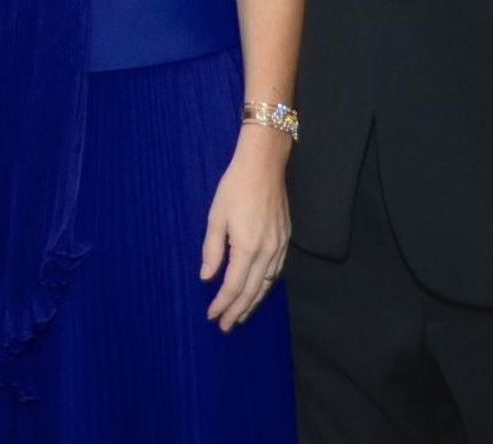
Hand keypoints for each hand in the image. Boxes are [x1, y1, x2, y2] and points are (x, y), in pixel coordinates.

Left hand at [202, 128, 290, 330]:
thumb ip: (212, 250)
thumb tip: (207, 278)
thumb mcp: (216, 217)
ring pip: (268, 284)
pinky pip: (277, 271)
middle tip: (226, 326)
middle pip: (253, 291)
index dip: (223, 303)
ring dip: (254, 303)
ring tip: (241, 316)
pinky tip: (259, 291)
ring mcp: (280, 246)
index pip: (234, 286)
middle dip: (238, 311)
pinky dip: (267, 286)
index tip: (212, 316)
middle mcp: (267, 251)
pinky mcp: (285, 239)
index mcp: (248, 247)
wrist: (264, 165)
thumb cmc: (235, 187)